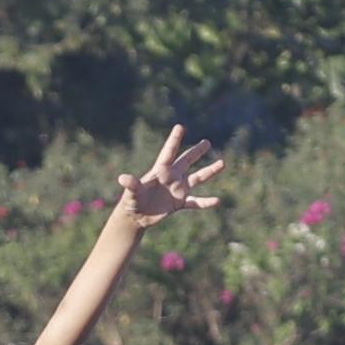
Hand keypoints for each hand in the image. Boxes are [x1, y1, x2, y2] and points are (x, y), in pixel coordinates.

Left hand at [108, 123, 224, 231]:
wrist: (136, 217)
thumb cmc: (131, 201)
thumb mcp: (131, 193)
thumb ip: (131, 185)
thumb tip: (122, 178)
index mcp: (160, 171)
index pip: (168, 152)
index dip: (174, 140)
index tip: (180, 126)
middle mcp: (171, 177)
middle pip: (186, 161)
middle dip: (196, 152)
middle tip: (207, 142)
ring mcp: (177, 189)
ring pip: (197, 178)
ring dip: (209, 171)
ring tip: (222, 163)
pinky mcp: (180, 203)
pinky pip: (196, 202)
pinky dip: (206, 202)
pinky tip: (217, 201)